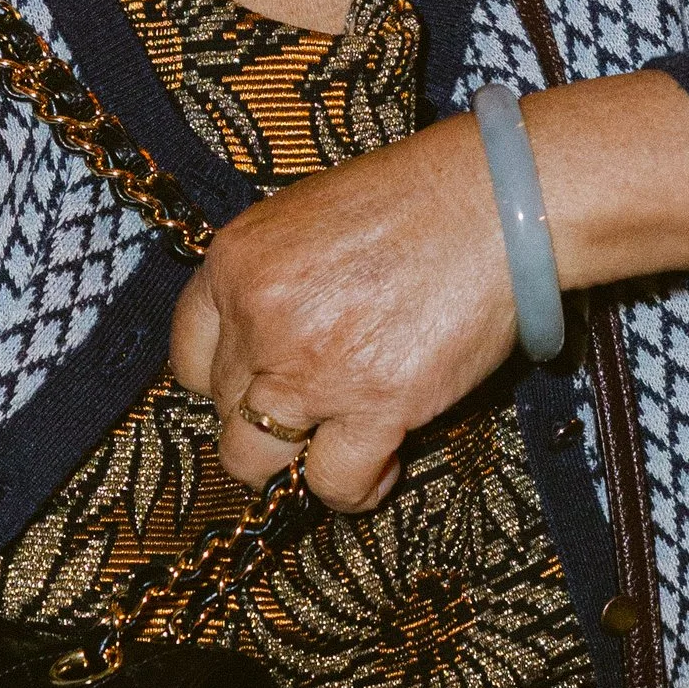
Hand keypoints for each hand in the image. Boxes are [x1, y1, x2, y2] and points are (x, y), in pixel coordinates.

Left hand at [171, 72, 688, 512]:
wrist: (498, 201)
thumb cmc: (417, 200)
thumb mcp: (309, 218)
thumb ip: (275, 279)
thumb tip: (266, 343)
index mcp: (236, 262)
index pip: (190, 354)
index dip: (229, 378)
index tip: (262, 382)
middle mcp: (259, 318)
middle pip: (224, 409)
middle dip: (268, 413)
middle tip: (319, 405)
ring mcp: (309, 366)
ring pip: (253, 459)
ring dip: (294, 460)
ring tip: (339, 443)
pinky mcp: (373, 404)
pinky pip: (332, 483)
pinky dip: (355, 487)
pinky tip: (384, 463)